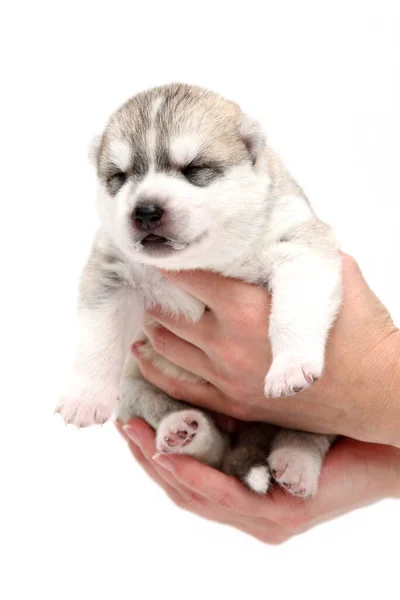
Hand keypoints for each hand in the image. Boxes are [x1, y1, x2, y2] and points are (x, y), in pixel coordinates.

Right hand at [116, 419, 399, 543]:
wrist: (383, 438)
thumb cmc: (331, 418)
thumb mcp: (270, 411)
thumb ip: (238, 407)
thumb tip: (200, 371)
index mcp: (245, 483)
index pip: (189, 472)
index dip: (155, 447)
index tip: (132, 415)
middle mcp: (249, 504)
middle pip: (183, 487)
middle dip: (148, 455)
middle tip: (123, 423)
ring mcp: (261, 515)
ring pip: (195, 496)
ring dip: (160, 464)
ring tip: (134, 433)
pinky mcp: (277, 515)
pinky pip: (224, 497)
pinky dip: (194, 476)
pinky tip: (170, 455)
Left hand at [133, 255, 399, 446]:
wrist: (377, 393)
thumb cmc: (361, 331)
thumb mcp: (332, 274)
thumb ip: (297, 253)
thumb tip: (279, 233)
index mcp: (245, 307)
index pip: (187, 276)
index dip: (167, 261)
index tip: (156, 251)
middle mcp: (226, 343)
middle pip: (168, 312)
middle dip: (155, 293)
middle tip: (147, 281)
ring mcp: (226, 378)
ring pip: (166, 348)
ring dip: (153, 327)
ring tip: (148, 312)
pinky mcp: (233, 403)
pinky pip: (178, 386)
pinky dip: (154, 368)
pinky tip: (142, 355)